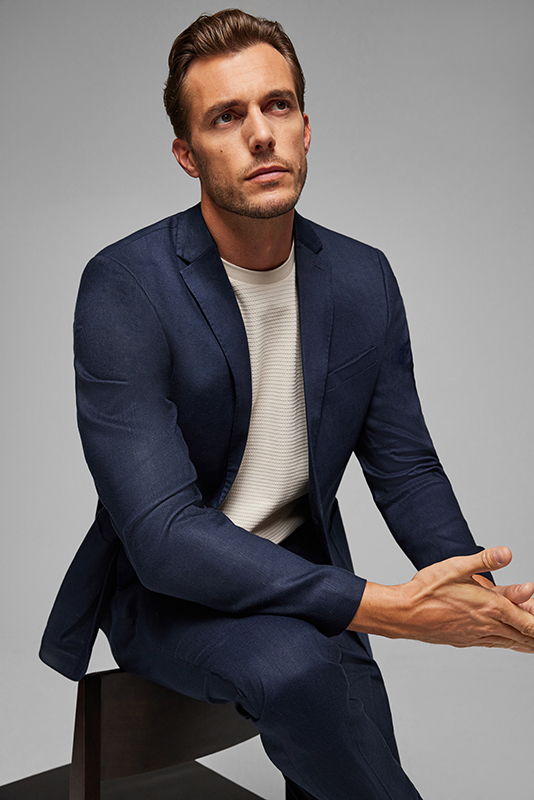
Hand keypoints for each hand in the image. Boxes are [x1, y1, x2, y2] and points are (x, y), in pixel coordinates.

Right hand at [349, 547, 533, 652]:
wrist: (404, 614)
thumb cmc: (427, 590)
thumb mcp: (456, 567)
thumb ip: (484, 560)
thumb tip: (507, 553)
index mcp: (489, 606)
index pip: (527, 621)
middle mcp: (486, 624)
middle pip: (522, 635)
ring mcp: (476, 635)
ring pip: (510, 642)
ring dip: (527, 643)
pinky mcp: (465, 640)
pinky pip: (494, 644)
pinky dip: (509, 644)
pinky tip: (509, 643)